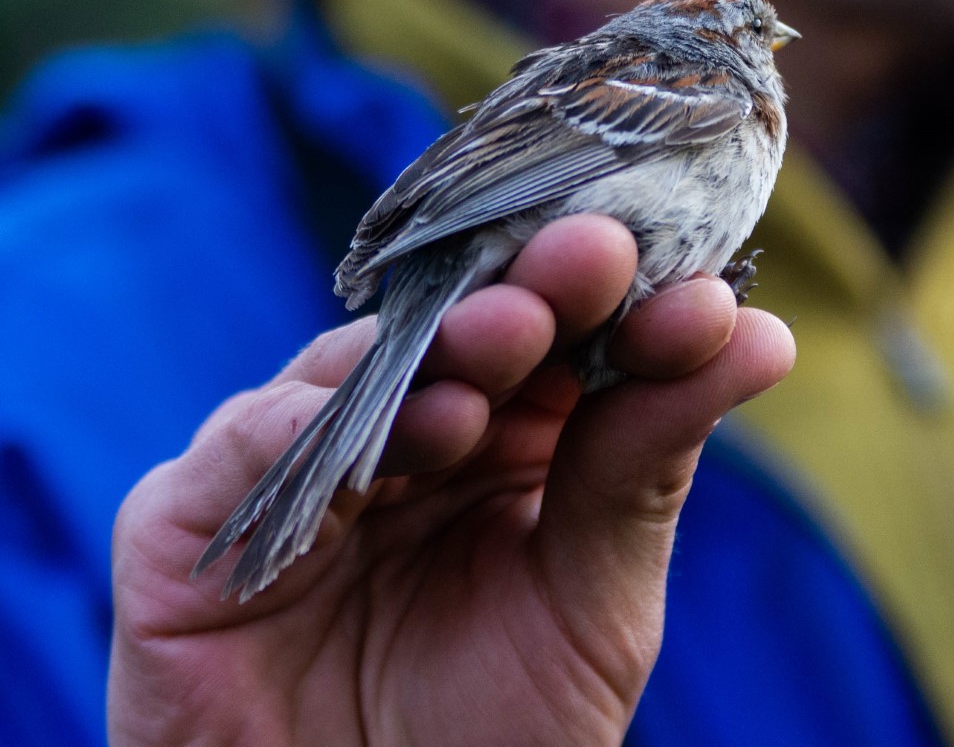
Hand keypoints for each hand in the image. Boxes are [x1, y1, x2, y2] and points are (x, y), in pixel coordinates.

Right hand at [108, 214, 794, 745]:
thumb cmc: (491, 736)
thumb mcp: (594, 600)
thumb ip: (645, 464)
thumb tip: (762, 332)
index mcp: (497, 441)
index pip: (556, 343)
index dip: (619, 306)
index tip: (697, 287)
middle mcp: (396, 434)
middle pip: (455, 333)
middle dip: (529, 292)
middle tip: (593, 255)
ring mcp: (294, 467)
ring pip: (353, 372)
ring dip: (433, 349)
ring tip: (513, 337)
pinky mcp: (192, 519)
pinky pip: (241, 448)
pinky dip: (305, 423)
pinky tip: (384, 424)